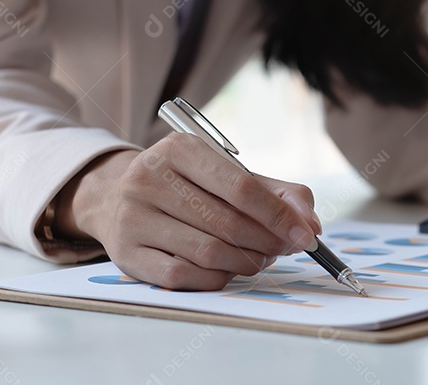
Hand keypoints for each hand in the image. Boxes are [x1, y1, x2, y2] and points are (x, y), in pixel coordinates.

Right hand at [56, 134, 321, 289]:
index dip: (280, 215)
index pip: (242, 187)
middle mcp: (149, 178)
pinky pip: (183, 276)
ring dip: (245, 262)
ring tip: (258, 258)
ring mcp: (133, 217)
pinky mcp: (126, 253)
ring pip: (208, 252)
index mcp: (180, 149)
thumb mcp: (227, 173)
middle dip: (267, 242)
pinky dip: (216, 278)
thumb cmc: (187, 186)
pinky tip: (226, 269)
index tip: (307, 235)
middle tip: (284, 249)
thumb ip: (277, 193)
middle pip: (228, 222)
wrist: (116, 197)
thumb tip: (311, 225)